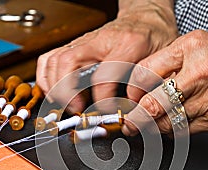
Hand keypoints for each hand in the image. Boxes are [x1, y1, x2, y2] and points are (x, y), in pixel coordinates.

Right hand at [36, 0, 177, 112]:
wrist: (145, 17)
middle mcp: (100, 40)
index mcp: (128, 44)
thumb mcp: (160, 61)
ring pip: (54, 61)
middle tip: (77, 112)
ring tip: (67, 107)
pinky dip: (46, 79)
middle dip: (67, 93)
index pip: (105, 75)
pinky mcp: (74, 46)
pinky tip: (54, 94)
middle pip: (68, 63)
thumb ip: (148, 85)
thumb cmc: (153, 38)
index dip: (102, 100)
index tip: (106, 113)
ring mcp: (83, 41)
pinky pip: (49, 59)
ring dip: (54, 88)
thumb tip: (136, 114)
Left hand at [123, 29, 207, 135]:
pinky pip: (186, 131)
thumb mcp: (201, 42)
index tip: (130, 98)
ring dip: (152, 127)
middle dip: (135, 117)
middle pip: (153, 104)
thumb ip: (171, 60)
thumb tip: (144, 82)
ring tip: (145, 126)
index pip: (145, 73)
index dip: (132, 91)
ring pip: (167, 122)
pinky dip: (173, 131)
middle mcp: (199, 74)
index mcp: (191, 49)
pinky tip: (169, 126)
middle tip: (128, 122)